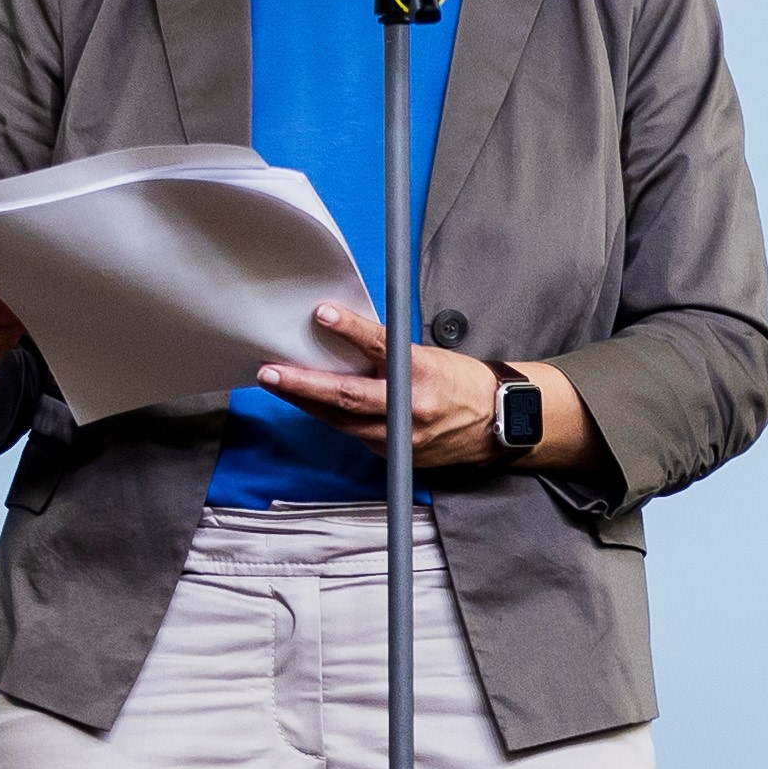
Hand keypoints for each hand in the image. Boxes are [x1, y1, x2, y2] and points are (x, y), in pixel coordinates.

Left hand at [266, 305, 506, 469]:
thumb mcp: (428, 356)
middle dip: (302, 384)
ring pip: (342, 421)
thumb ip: (388, 353)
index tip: (322, 314)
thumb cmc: (461, 383)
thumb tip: (344, 338)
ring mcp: (402, 437)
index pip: (379, 345)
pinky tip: (313, 405)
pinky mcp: (396, 454)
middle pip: (347, 397)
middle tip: (270, 372)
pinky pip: (355, 434)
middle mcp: (411, 408)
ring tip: (278, 384)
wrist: (496, 424)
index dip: (349, 329)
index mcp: (423, 372)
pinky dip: (333, 418)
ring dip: (306, 403)